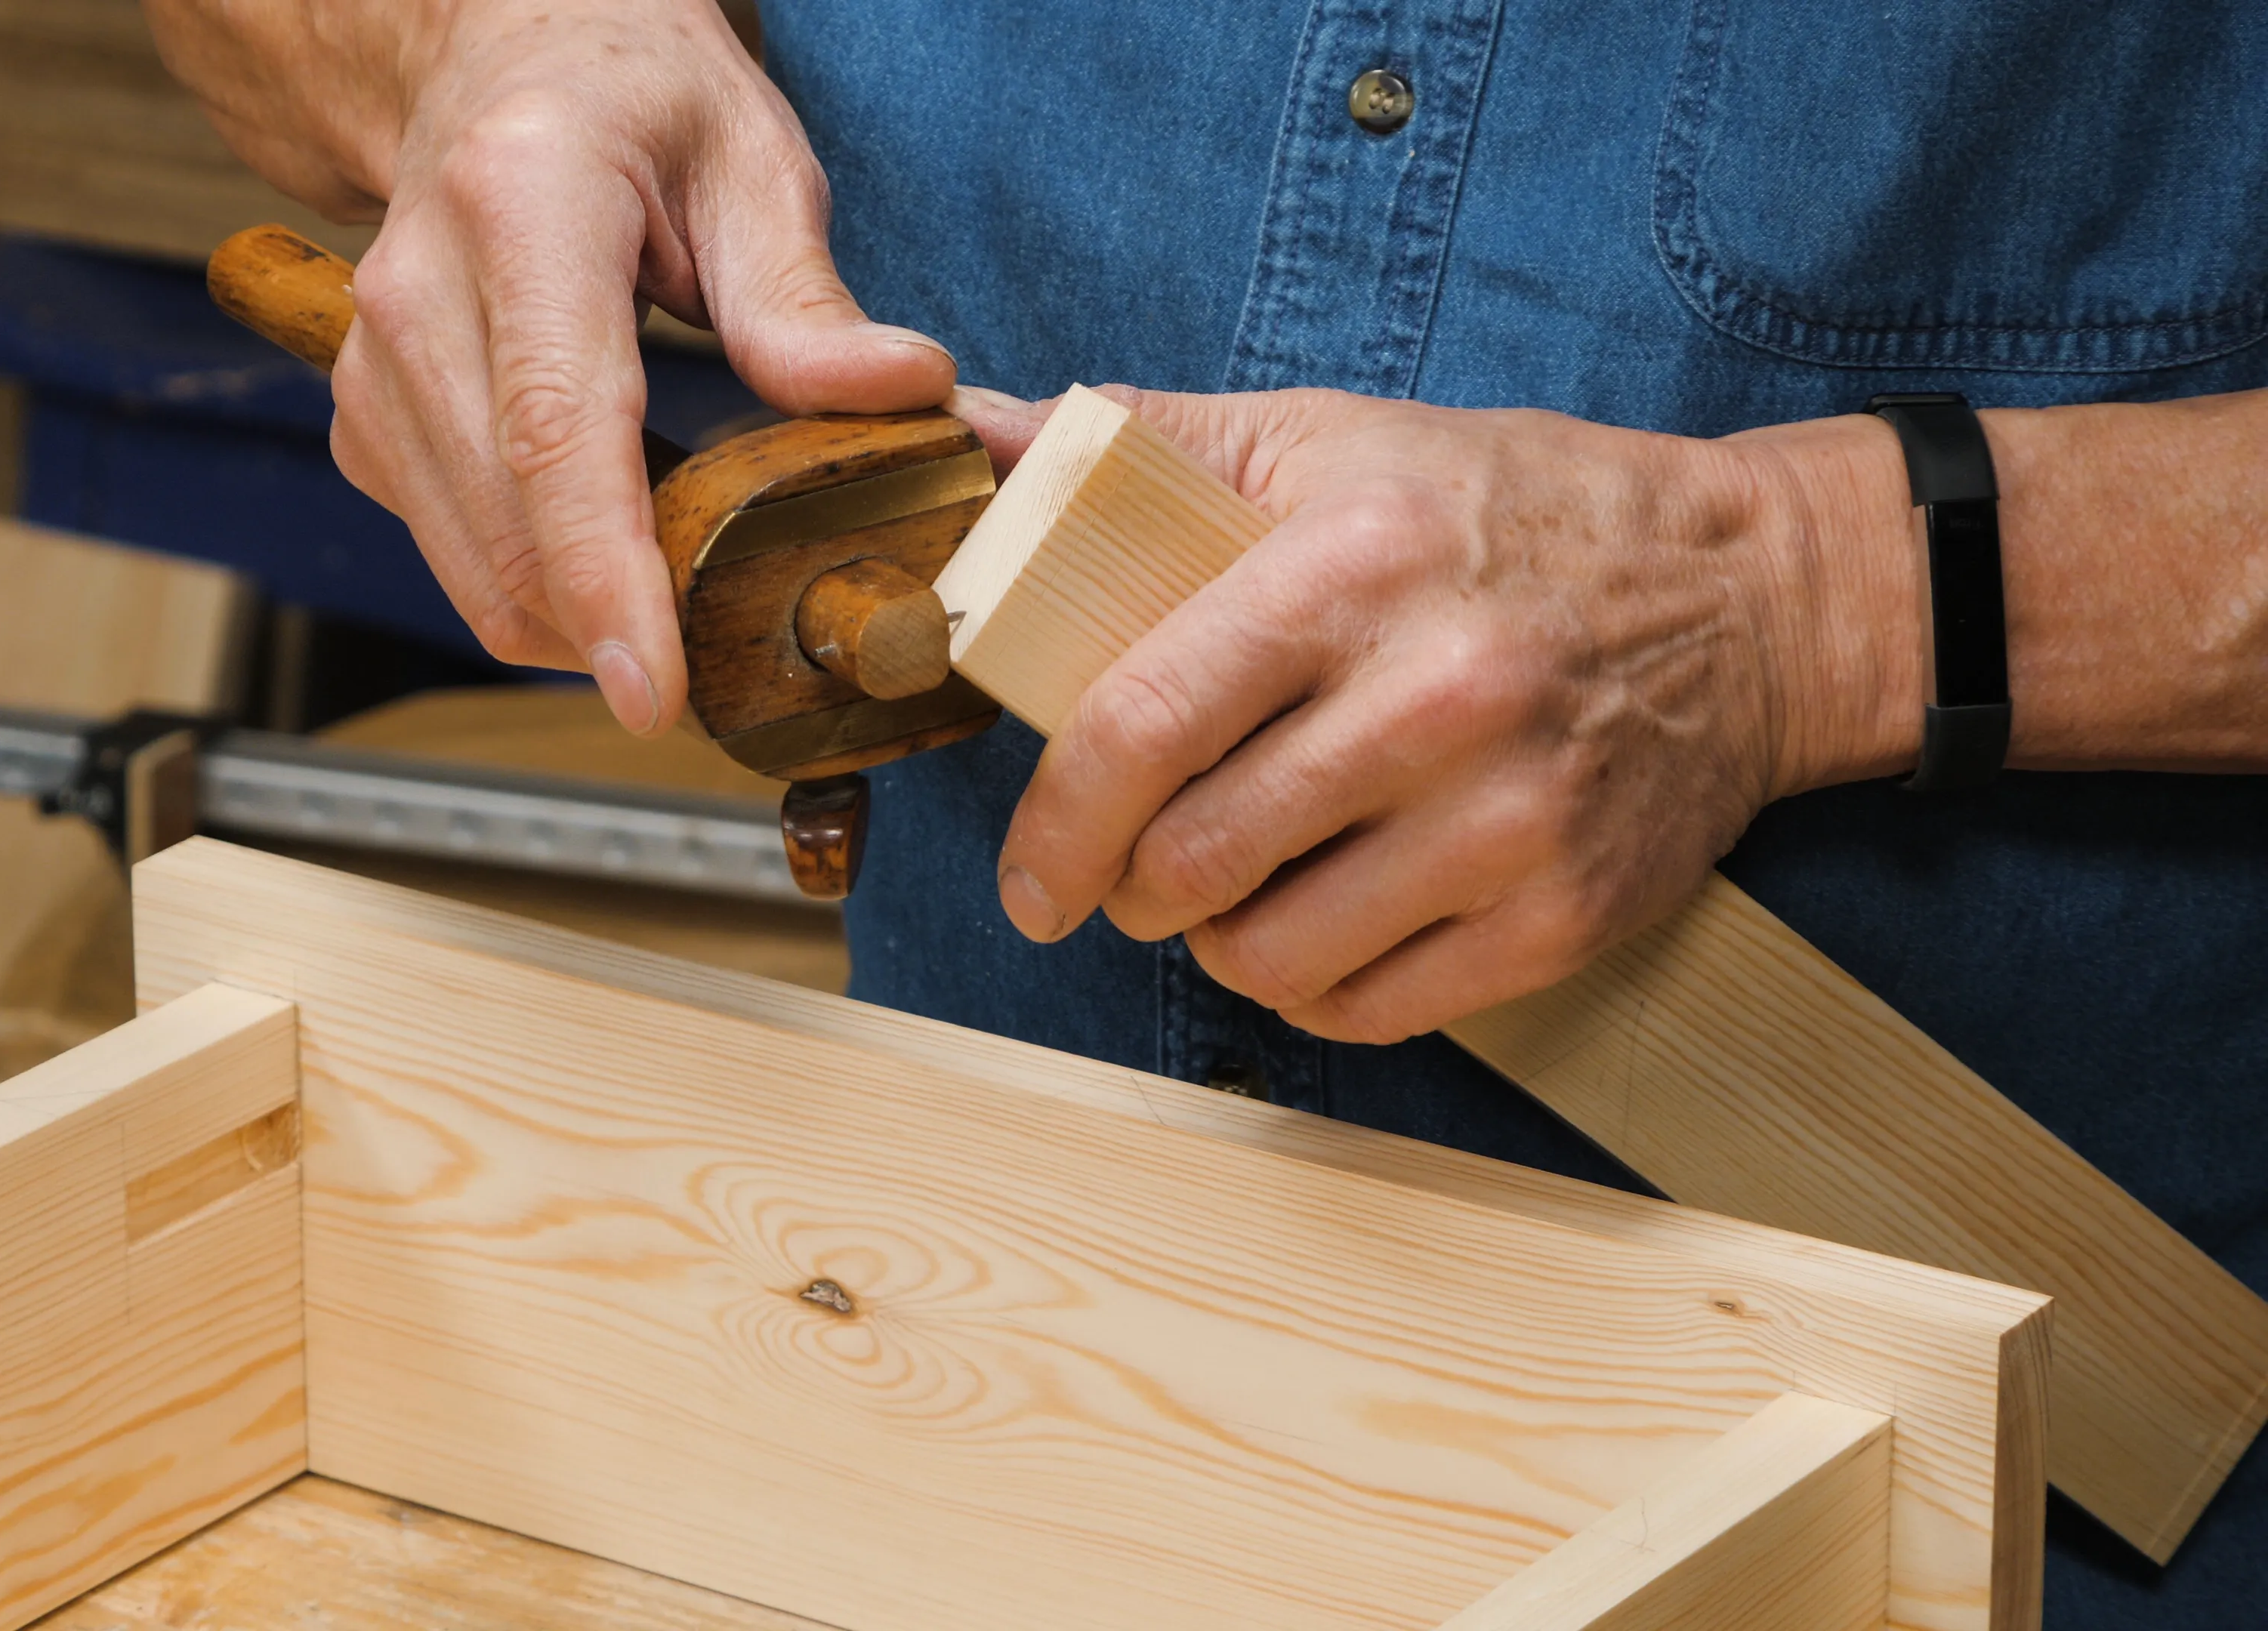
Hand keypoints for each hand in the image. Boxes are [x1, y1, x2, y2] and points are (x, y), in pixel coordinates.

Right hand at [143, 0, 955, 731]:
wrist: (494, 54)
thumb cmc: (625, 92)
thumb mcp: (749, 155)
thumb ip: (806, 298)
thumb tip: (905, 395)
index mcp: (520, 203)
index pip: (555, 428)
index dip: (604, 576)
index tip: (650, 689)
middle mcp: (419, 291)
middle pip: (508, 529)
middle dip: (618, 630)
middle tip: (736, 664)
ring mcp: (374, 366)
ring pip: (473, 571)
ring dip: (582, 624)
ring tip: (687, 605)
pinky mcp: (367, 423)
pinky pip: (456, 556)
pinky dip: (542, 589)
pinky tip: (612, 553)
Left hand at [948, 383, 1923, 1043]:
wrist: (1748, 601)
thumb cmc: (1509, 515)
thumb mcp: (1331, 441)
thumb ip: (1141, 449)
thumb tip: (973, 438)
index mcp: (1357, 567)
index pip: (1145, 724)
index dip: (1057, 821)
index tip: (1033, 873)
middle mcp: (1439, 695)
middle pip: (1194, 860)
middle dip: (1131, 886)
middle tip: (1137, 869)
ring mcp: (1512, 817)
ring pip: (1272, 955)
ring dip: (1221, 941)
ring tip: (1239, 887)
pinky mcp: (1564, 913)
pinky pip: (1370, 1006)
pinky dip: (1314, 987)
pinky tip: (1324, 923)